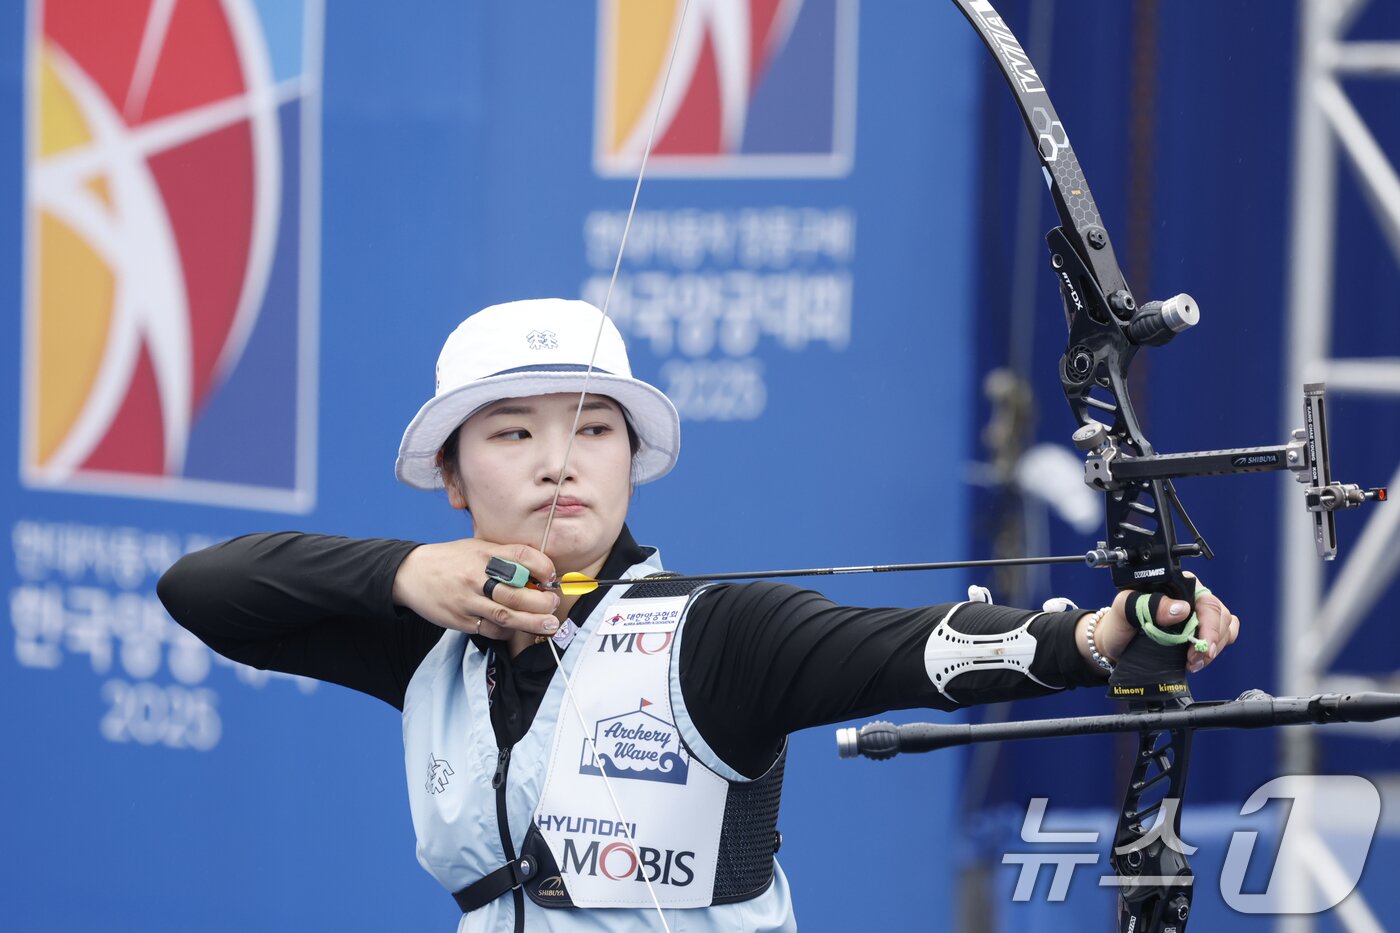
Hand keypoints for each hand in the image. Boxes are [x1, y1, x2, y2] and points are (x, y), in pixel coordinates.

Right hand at [392, 539, 558, 639]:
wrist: (410, 574)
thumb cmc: (450, 560)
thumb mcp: (476, 548)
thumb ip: (503, 558)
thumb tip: (537, 574)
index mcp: (484, 553)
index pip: (521, 556)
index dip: (543, 566)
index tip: (552, 576)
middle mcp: (476, 576)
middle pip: (516, 592)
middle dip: (542, 602)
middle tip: (554, 605)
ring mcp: (467, 600)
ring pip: (506, 615)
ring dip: (532, 622)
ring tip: (549, 625)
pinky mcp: (460, 620)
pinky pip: (490, 629)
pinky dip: (506, 631)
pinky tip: (516, 629)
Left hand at [1089, 574, 1240, 673]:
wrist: (1114, 645)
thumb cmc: (1118, 624)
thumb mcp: (1123, 610)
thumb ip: (1146, 605)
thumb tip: (1181, 609)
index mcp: (1174, 585)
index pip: (1204, 598)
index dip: (1208, 623)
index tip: (1199, 644)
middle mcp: (1190, 597)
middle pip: (1219, 614)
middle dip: (1212, 639)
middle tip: (1193, 658)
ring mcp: (1198, 614)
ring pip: (1225, 625)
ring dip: (1214, 647)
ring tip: (1192, 662)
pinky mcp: (1201, 630)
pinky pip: (1225, 634)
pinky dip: (1216, 648)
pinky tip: (1198, 660)